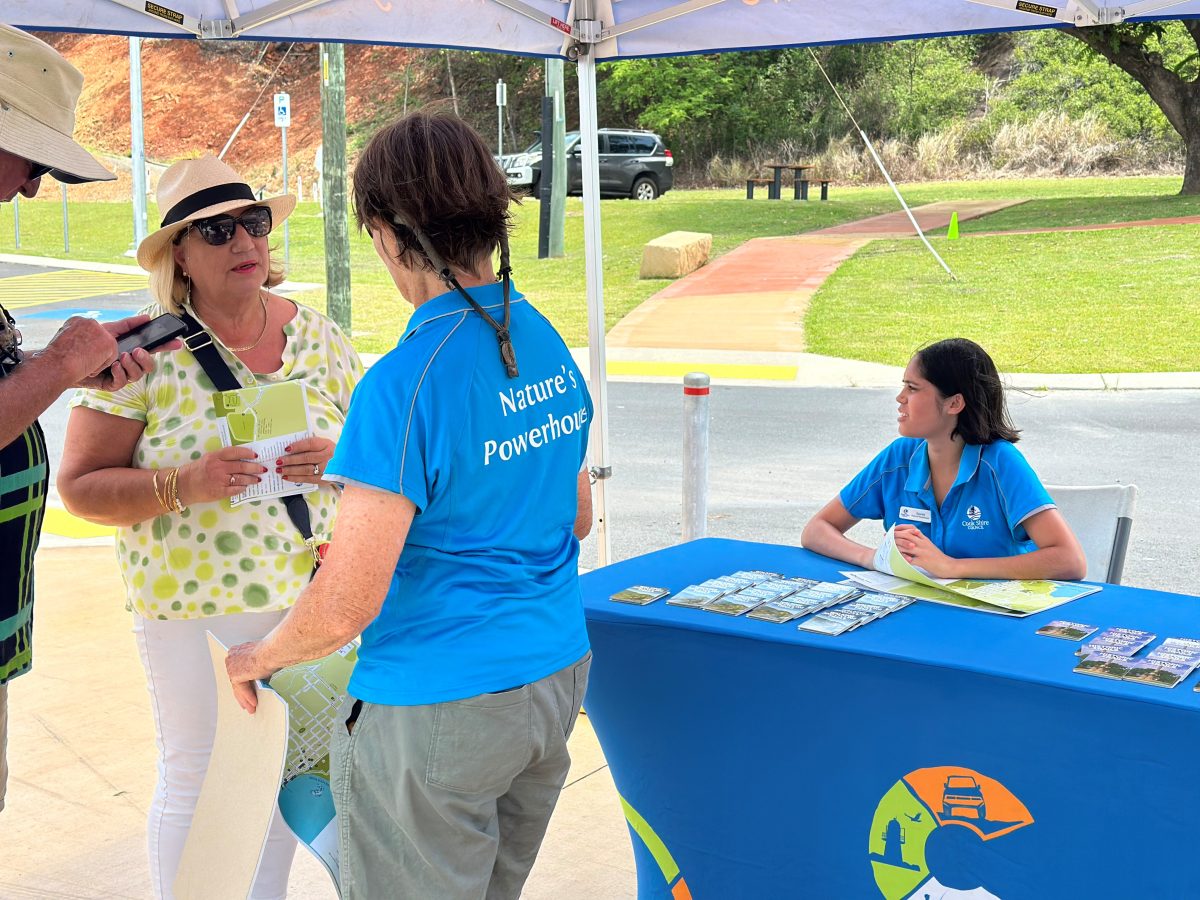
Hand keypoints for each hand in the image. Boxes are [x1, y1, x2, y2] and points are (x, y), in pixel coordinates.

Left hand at [48, 314, 182, 390]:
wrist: (60, 361)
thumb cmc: (80, 345)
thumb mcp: (107, 330)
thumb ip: (128, 326)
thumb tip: (146, 318)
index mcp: (125, 347)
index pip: (149, 346)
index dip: (164, 344)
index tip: (177, 341)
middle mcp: (124, 361)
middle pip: (147, 364)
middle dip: (146, 358)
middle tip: (137, 352)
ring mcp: (117, 374)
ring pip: (138, 374)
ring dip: (131, 366)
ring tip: (120, 359)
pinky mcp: (109, 385)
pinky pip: (122, 382)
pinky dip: (119, 374)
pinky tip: (111, 368)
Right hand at [178, 446, 266, 505]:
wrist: (183, 485)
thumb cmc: (198, 470)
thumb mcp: (209, 458)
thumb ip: (223, 457)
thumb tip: (243, 457)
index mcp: (215, 457)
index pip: (235, 452)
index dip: (247, 453)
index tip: (256, 455)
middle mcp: (218, 467)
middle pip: (242, 466)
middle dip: (255, 468)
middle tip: (262, 469)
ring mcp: (219, 481)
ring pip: (241, 479)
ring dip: (252, 479)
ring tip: (258, 479)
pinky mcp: (219, 492)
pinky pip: (236, 490)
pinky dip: (243, 488)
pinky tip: (246, 487)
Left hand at [226, 641, 279, 713]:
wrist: (272, 652)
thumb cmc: (273, 651)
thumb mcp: (262, 659)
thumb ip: (256, 668)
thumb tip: (259, 680)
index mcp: (238, 651)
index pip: (238, 670)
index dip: (242, 682)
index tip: (244, 690)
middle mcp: (232, 657)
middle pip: (236, 680)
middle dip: (242, 694)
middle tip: (247, 704)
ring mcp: (232, 667)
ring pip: (238, 687)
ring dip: (246, 699)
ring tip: (251, 708)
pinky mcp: (235, 676)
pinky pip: (242, 689)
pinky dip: (248, 697)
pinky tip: (254, 703)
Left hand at [275, 436, 335, 484]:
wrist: (346, 465)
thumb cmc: (331, 452)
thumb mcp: (325, 444)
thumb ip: (311, 445)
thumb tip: (291, 448)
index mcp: (327, 445)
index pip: (310, 444)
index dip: (298, 446)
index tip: (286, 448)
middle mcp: (327, 457)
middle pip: (306, 458)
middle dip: (290, 460)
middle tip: (279, 461)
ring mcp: (326, 469)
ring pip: (306, 470)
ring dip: (291, 470)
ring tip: (279, 470)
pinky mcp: (323, 479)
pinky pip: (307, 479)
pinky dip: (296, 478)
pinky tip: (286, 477)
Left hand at [893, 525, 959, 578]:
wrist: (949, 566)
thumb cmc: (938, 557)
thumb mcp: (929, 545)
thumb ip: (919, 541)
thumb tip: (907, 539)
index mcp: (924, 539)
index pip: (911, 529)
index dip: (901, 528)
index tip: (892, 530)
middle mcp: (923, 543)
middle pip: (907, 536)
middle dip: (894, 536)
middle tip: (886, 538)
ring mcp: (923, 552)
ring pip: (906, 546)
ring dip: (896, 547)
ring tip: (888, 547)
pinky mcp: (923, 561)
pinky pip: (910, 560)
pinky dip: (902, 559)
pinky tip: (896, 560)